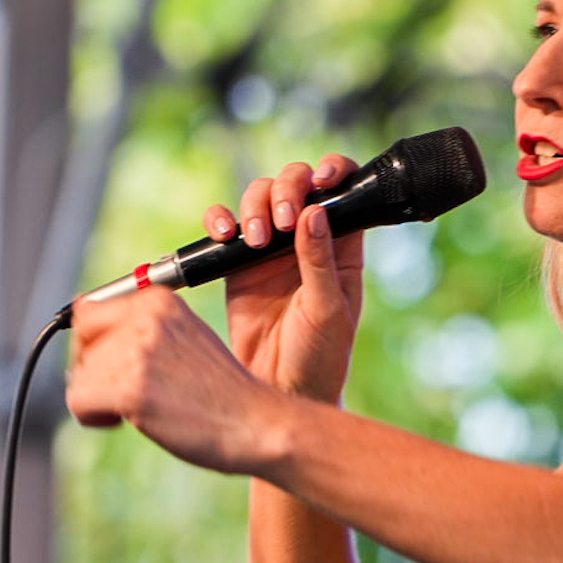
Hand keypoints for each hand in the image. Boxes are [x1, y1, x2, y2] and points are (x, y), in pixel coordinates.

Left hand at [64, 285, 277, 474]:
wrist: (258, 424)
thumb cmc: (221, 391)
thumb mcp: (183, 337)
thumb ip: (138, 324)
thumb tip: (79, 310)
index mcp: (158, 299)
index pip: (89, 312)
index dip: (95, 346)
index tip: (120, 367)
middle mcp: (146, 316)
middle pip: (80, 344)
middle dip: (95, 373)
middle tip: (135, 392)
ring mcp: (138, 351)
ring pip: (78, 377)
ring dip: (100, 399)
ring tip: (143, 408)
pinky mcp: (131, 388)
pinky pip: (78, 403)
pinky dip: (95, 417)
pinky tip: (129, 420)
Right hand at [205, 155, 365, 402]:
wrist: (280, 391)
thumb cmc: (318, 357)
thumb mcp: (327, 310)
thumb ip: (320, 262)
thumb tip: (315, 212)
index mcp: (341, 247)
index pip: (342, 191)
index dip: (334, 171)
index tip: (323, 178)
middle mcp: (306, 239)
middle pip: (295, 184)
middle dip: (286, 188)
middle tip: (282, 220)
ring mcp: (270, 249)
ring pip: (258, 197)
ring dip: (253, 206)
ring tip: (253, 240)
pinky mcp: (238, 264)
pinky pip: (225, 227)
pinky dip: (219, 220)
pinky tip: (224, 235)